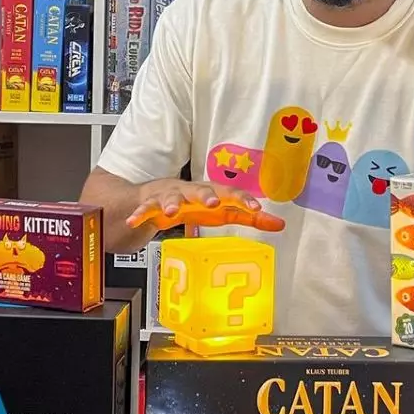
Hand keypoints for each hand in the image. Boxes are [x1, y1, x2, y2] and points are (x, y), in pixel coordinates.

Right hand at [127, 179, 274, 231]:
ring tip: (172, 211)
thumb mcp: (223, 212)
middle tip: (213, 203)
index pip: (230, 193)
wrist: (156, 198)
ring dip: (172, 203)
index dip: (243, 200)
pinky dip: (139, 214)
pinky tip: (134, 221)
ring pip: (171, 197)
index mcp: (212, 192)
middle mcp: (191, 191)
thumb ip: (249, 218)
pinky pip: (144, 209)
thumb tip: (279, 223)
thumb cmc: (195, 205)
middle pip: (200, 190)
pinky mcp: (150, 204)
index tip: (256, 208)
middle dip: (206, 195)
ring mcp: (170, 196)